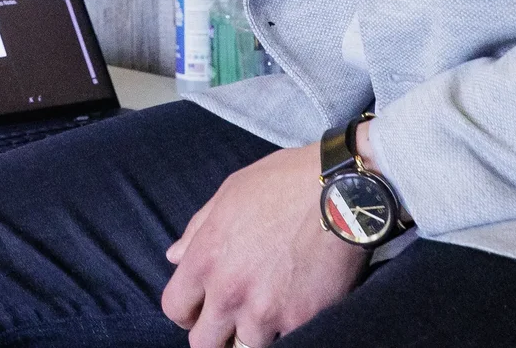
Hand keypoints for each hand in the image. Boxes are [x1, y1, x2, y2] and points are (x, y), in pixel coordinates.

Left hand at [162, 142, 368, 347]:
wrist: (342, 192)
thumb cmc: (284, 183)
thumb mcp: (230, 194)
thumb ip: (197, 230)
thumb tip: (175, 256)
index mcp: (206, 259)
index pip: (174, 309)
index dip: (186, 312)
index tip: (201, 308)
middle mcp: (230, 292)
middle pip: (203, 345)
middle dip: (214, 335)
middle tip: (231, 321)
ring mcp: (265, 312)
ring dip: (253, 335)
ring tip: (268, 313)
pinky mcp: (302, 322)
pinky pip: (286, 342)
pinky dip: (287, 331)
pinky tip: (295, 309)